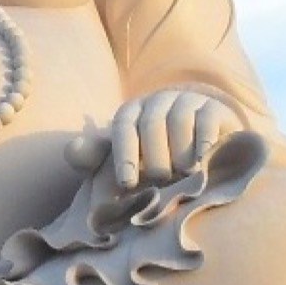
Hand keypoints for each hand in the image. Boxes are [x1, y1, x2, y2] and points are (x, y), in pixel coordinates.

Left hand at [72, 89, 246, 190]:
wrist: (199, 143)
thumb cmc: (153, 157)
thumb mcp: (123, 159)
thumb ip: (94, 158)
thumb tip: (71, 150)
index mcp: (130, 113)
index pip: (123, 128)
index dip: (124, 155)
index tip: (127, 183)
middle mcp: (157, 102)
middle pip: (152, 124)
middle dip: (156, 157)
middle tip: (162, 179)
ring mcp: (186, 101)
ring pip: (180, 120)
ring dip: (180, 150)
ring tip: (184, 173)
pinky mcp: (214, 108)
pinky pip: (207, 118)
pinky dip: (204, 139)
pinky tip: (202, 158)